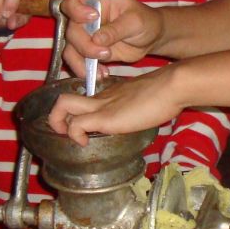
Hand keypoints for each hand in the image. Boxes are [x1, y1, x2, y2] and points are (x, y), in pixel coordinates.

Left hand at [47, 67, 184, 145]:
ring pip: (63, 105)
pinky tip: (86, 142)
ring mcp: (101, 105)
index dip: (76, 113)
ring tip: (73, 137)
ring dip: (59, 124)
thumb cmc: (167, 93)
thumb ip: (138, 108)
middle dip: (57, 117)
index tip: (84, 128)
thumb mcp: (147, 101)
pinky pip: (76, 124)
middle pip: (65, 100)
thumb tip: (144, 116)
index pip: (84, 100)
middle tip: (67, 131)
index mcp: (111, 94)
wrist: (172, 86)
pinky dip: (74, 135)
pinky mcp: (105, 117)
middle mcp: (101, 98)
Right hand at [61, 0, 161, 65]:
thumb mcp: (135, 21)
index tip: (93, 18)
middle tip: (105, 53)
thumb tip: (96, 40)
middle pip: (71, 30)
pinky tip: (102, 74)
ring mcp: (87, 36)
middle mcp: (87, 18)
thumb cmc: (146, 21)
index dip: (76, 11)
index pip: (73, 2)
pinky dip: (87, 70)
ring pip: (71, 49)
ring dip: (81, 63)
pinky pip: (80, 62)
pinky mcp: (90, 52)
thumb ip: (116, 29)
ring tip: (101, 72)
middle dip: (84, 45)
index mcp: (97, 1)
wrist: (152, 38)